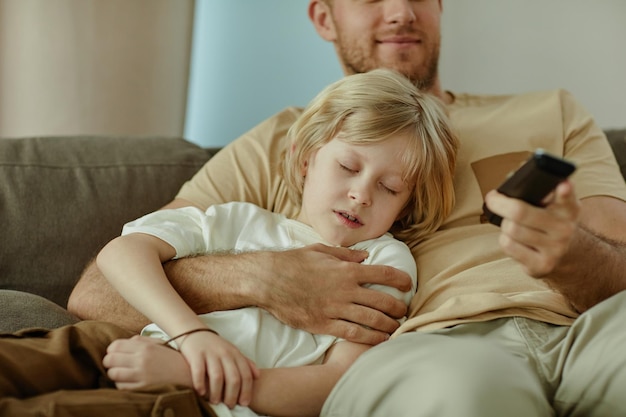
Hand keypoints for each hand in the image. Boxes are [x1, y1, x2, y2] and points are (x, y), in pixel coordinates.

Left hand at [104, 335, 192, 388]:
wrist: (190, 376)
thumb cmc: (174, 360)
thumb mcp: (161, 345)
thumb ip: (142, 341)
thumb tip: (126, 341)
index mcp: (145, 347)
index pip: (115, 346)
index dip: (111, 351)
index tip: (115, 355)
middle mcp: (141, 359)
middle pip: (110, 359)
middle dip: (110, 363)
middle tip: (115, 365)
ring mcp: (141, 375)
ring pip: (113, 374)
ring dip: (115, 375)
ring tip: (122, 375)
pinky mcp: (142, 388)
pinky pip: (121, 387)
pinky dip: (122, 385)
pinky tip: (129, 383)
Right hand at [178, 330, 258, 407]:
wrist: (194, 332)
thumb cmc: (216, 347)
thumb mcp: (233, 352)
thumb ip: (246, 363)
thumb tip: (258, 376)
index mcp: (235, 354)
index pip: (246, 375)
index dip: (246, 391)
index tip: (243, 403)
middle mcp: (224, 354)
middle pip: (233, 378)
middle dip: (232, 395)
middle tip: (229, 405)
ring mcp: (210, 354)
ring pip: (217, 376)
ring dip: (217, 392)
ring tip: (215, 401)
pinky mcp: (196, 354)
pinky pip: (199, 371)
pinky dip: (200, 384)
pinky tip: (200, 392)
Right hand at [255, 244, 411, 344]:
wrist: (268, 280)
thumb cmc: (293, 262)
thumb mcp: (320, 250)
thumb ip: (345, 254)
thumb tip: (365, 256)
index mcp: (346, 269)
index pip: (382, 274)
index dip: (400, 280)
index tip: (408, 284)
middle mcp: (345, 289)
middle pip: (382, 301)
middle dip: (398, 307)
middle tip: (405, 311)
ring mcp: (335, 308)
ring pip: (372, 320)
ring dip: (389, 325)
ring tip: (397, 328)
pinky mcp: (324, 324)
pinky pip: (353, 334)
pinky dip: (370, 339)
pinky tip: (380, 341)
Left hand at [484, 180, 579, 276]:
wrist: (564, 254)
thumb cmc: (548, 221)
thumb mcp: (552, 203)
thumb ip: (538, 187)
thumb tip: (513, 177)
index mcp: (569, 209)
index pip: (567, 198)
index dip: (565, 192)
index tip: (562, 186)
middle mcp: (565, 229)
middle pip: (520, 212)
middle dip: (500, 204)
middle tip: (492, 199)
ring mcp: (554, 249)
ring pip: (511, 230)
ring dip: (504, 224)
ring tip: (510, 223)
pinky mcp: (541, 265)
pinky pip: (508, 246)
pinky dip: (504, 240)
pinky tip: (513, 239)